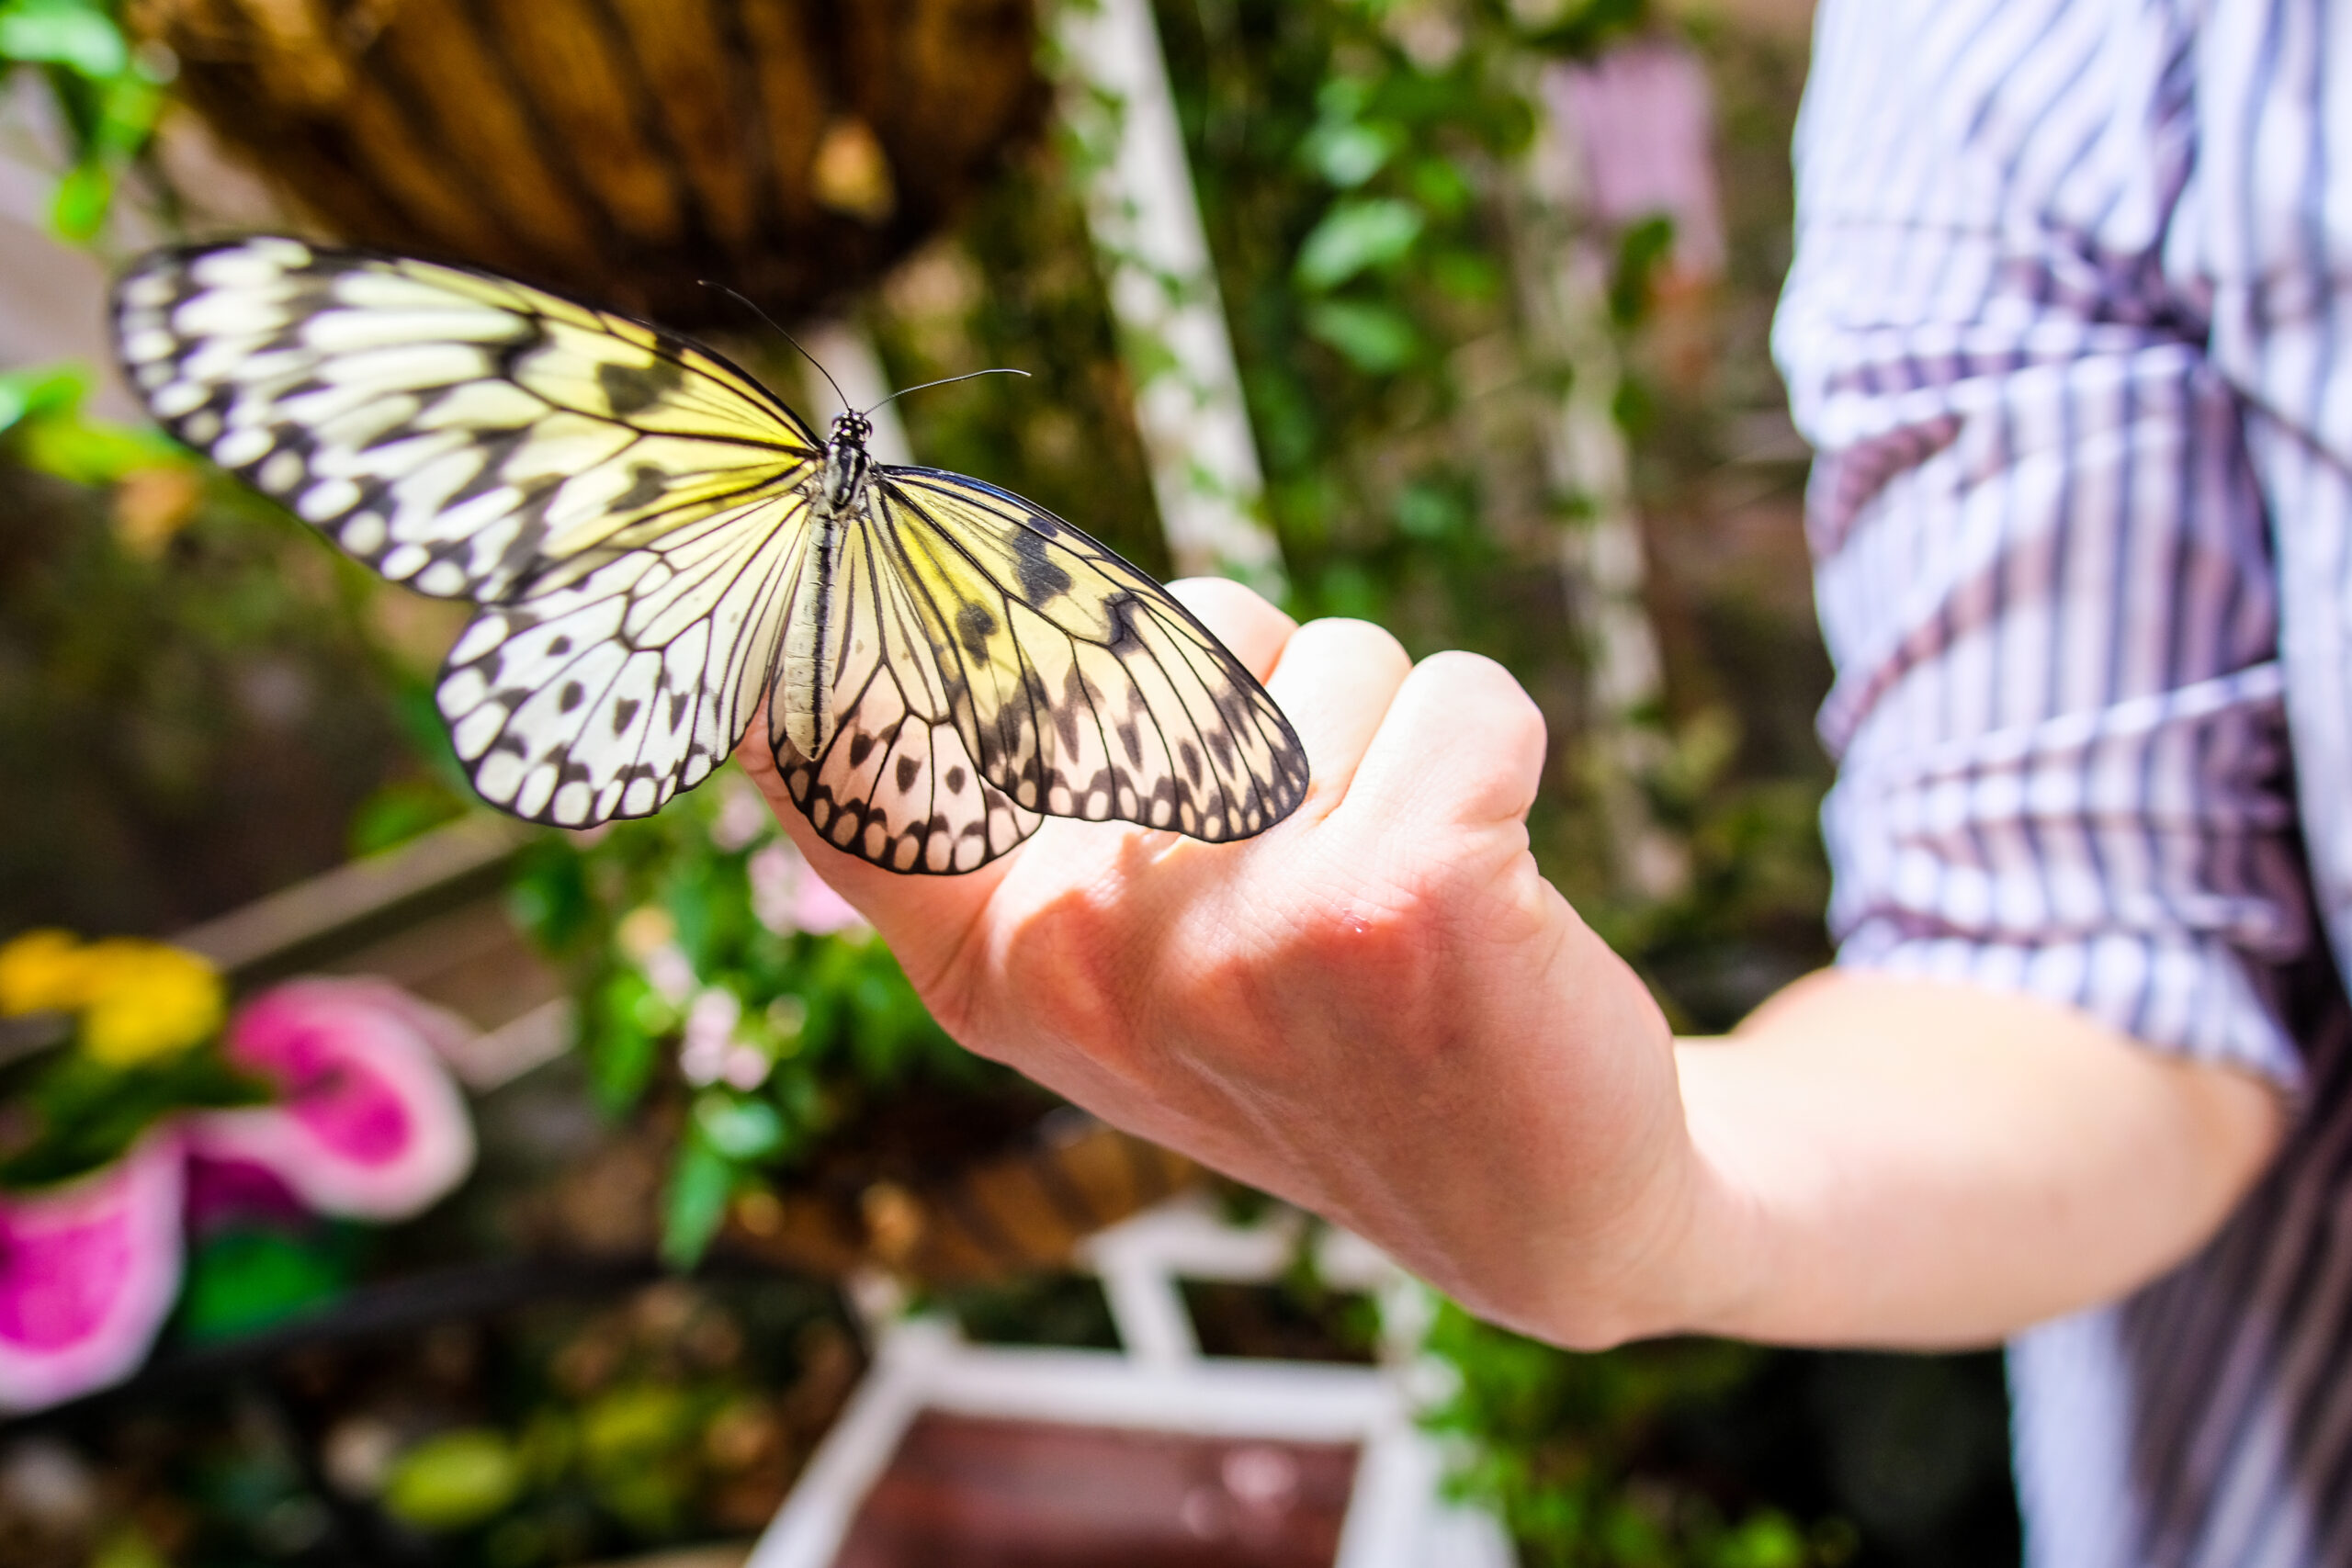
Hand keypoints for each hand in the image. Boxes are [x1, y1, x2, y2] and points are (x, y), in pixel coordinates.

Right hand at [738, 580, 1700, 1344]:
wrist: (1531, 1202)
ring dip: (1386, 745)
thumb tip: (808, 628)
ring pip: (1333, 656)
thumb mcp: (1103, 969)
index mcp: (990, 960)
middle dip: (1263, 699)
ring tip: (1393, 895)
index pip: (835, 750)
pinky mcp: (1411, 895)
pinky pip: (1463, 690)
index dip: (797, 611)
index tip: (775, 528)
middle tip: (1299, 866)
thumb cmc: (1306, 1041)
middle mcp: (1088, 946)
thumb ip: (985, 818)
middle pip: (1167, 630)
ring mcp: (1246, 929)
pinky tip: (1491, 892)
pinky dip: (1497, 755)